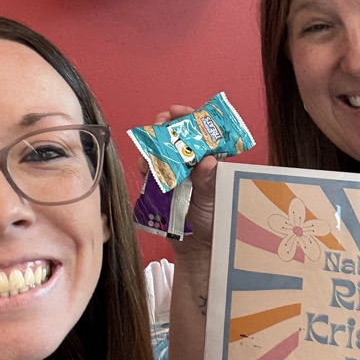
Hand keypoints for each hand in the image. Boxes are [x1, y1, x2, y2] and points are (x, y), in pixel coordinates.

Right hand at [148, 105, 217, 252]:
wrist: (197, 247)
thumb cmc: (213, 221)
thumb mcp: (214, 198)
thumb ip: (209, 181)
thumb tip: (208, 161)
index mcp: (209, 162)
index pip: (200, 133)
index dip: (190, 118)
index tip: (178, 111)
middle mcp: (190, 164)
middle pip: (176, 137)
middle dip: (167, 125)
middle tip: (161, 121)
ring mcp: (174, 174)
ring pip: (160, 150)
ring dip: (153, 142)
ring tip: (151, 142)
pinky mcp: (160, 187)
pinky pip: (150, 171)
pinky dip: (145, 164)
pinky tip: (145, 163)